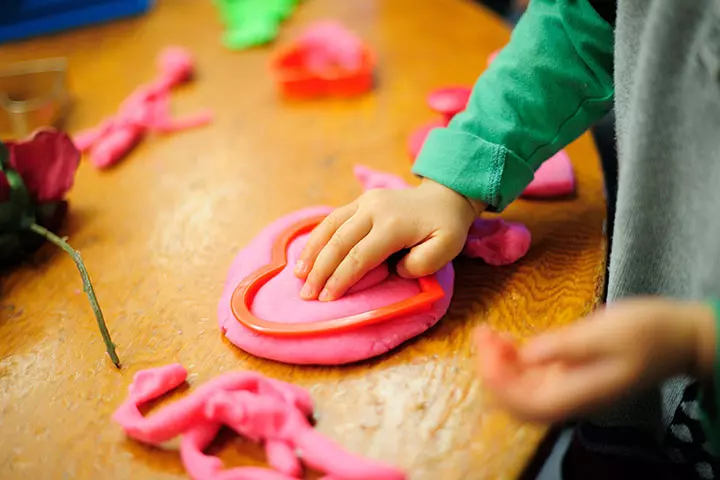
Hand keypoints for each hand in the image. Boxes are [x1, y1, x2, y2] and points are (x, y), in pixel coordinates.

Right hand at [294, 178, 484, 300]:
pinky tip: (307, 255)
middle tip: (306, 295)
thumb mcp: (447, 247)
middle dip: (320, 271)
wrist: (444, 197)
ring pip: (329, 227)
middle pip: (338, 242)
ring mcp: (365, 201)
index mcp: (393, 224)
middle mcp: (374, 209)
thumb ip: (423, 263)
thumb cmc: (445, 228)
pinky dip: (316, 237)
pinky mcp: (360, 200)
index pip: (359, 256)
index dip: (341, 279)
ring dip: (312, 252)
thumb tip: (394, 269)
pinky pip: (332, 219)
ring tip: (298, 275)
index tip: (327, 299)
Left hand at [475, 298, 716, 422]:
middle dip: (492, 371)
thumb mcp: (605, 333)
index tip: (487, 345)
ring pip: (521, 389)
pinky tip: (506, 339)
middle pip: (516, 402)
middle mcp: (569, 398)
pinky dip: (514, 360)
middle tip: (482, 333)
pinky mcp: (569, 373)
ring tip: (488, 332)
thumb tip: (527, 355)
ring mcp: (568, 387)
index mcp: (578, 395)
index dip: (498, 381)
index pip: (525, 404)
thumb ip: (564, 346)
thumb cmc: (647, 332)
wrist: (679, 336)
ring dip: (499, 365)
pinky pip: (532, 376)